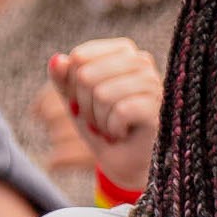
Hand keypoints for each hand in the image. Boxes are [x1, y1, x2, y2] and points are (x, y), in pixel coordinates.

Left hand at [48, 38, 160, 192]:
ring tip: (113, 127)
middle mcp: (142, 62)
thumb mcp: (76, 101)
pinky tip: (125, 133)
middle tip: (102, 118)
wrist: (127, 163)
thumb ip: (63, 79)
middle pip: (86, 75)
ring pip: (102, 94)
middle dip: (85, 105)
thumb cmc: (104, 127)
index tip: (90, 101)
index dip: (73, 85)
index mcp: (123, 52)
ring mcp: (154, 83)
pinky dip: (114, 129)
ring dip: (100, 120)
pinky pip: (121, 111)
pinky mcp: (160, 107)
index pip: (79, 57)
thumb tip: (57, 60)